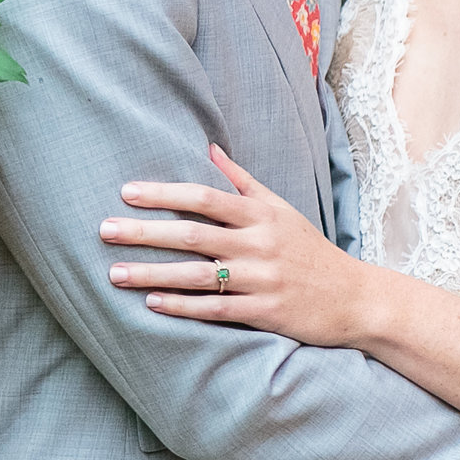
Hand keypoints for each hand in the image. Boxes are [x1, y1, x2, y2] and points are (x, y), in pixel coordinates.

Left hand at [97, 147, 368, 346]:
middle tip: (104, 230)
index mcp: (260, 214)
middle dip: (145, 232)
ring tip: (115, 273)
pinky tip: (152, 304)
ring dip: (153, 274)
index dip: (163, 195)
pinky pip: (215, 309)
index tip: (126, 193)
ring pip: (197, 275)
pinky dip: (182, 306)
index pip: (203, 198)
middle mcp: (259, 244)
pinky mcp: (265, 312)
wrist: (355, 298)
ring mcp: (261, 279)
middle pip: (192, 235)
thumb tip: (210, 147)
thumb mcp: (281, 209)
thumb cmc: (309, 250)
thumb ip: (242, 181)